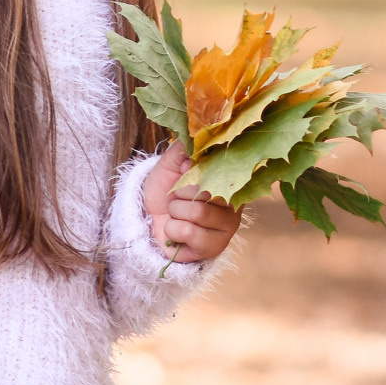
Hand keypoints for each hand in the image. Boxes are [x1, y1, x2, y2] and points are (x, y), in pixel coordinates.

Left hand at [142, 141, 240, 265]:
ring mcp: (228, 228)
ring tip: (176, 214)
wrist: (150, 219)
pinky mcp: (215, 248)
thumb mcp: (173, 161)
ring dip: (175, 212)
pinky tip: (176, 231)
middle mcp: (235, 204)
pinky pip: (188, 232)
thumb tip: (198, 137)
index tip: (183, 171)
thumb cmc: (166, 188)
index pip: (218, 170)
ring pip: (197, 212)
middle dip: (179, 194)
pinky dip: (172, 229)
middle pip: (205, 192)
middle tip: (177, 199)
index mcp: (229, 180)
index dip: (192, 172)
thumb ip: (186, 147)